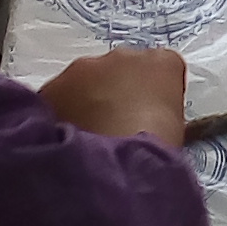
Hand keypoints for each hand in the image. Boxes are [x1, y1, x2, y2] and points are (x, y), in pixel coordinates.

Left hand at [39, 46, 187, 145]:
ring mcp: (82, 68)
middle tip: (115, 128)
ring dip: (86, 102)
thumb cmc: (155, 155)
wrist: (113, 169)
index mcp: (162, 64)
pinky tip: (68, 140)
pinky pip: (58, 97)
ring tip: (88, 138)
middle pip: (119, 70)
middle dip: (115, 94)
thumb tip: (149, 122)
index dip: (153, 96)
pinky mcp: (52, 86)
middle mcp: (122, 56)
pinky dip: (61, 114)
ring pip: (84, 81)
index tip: (148, 118)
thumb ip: (162, 115)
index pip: (161, 71)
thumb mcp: (174, 132)